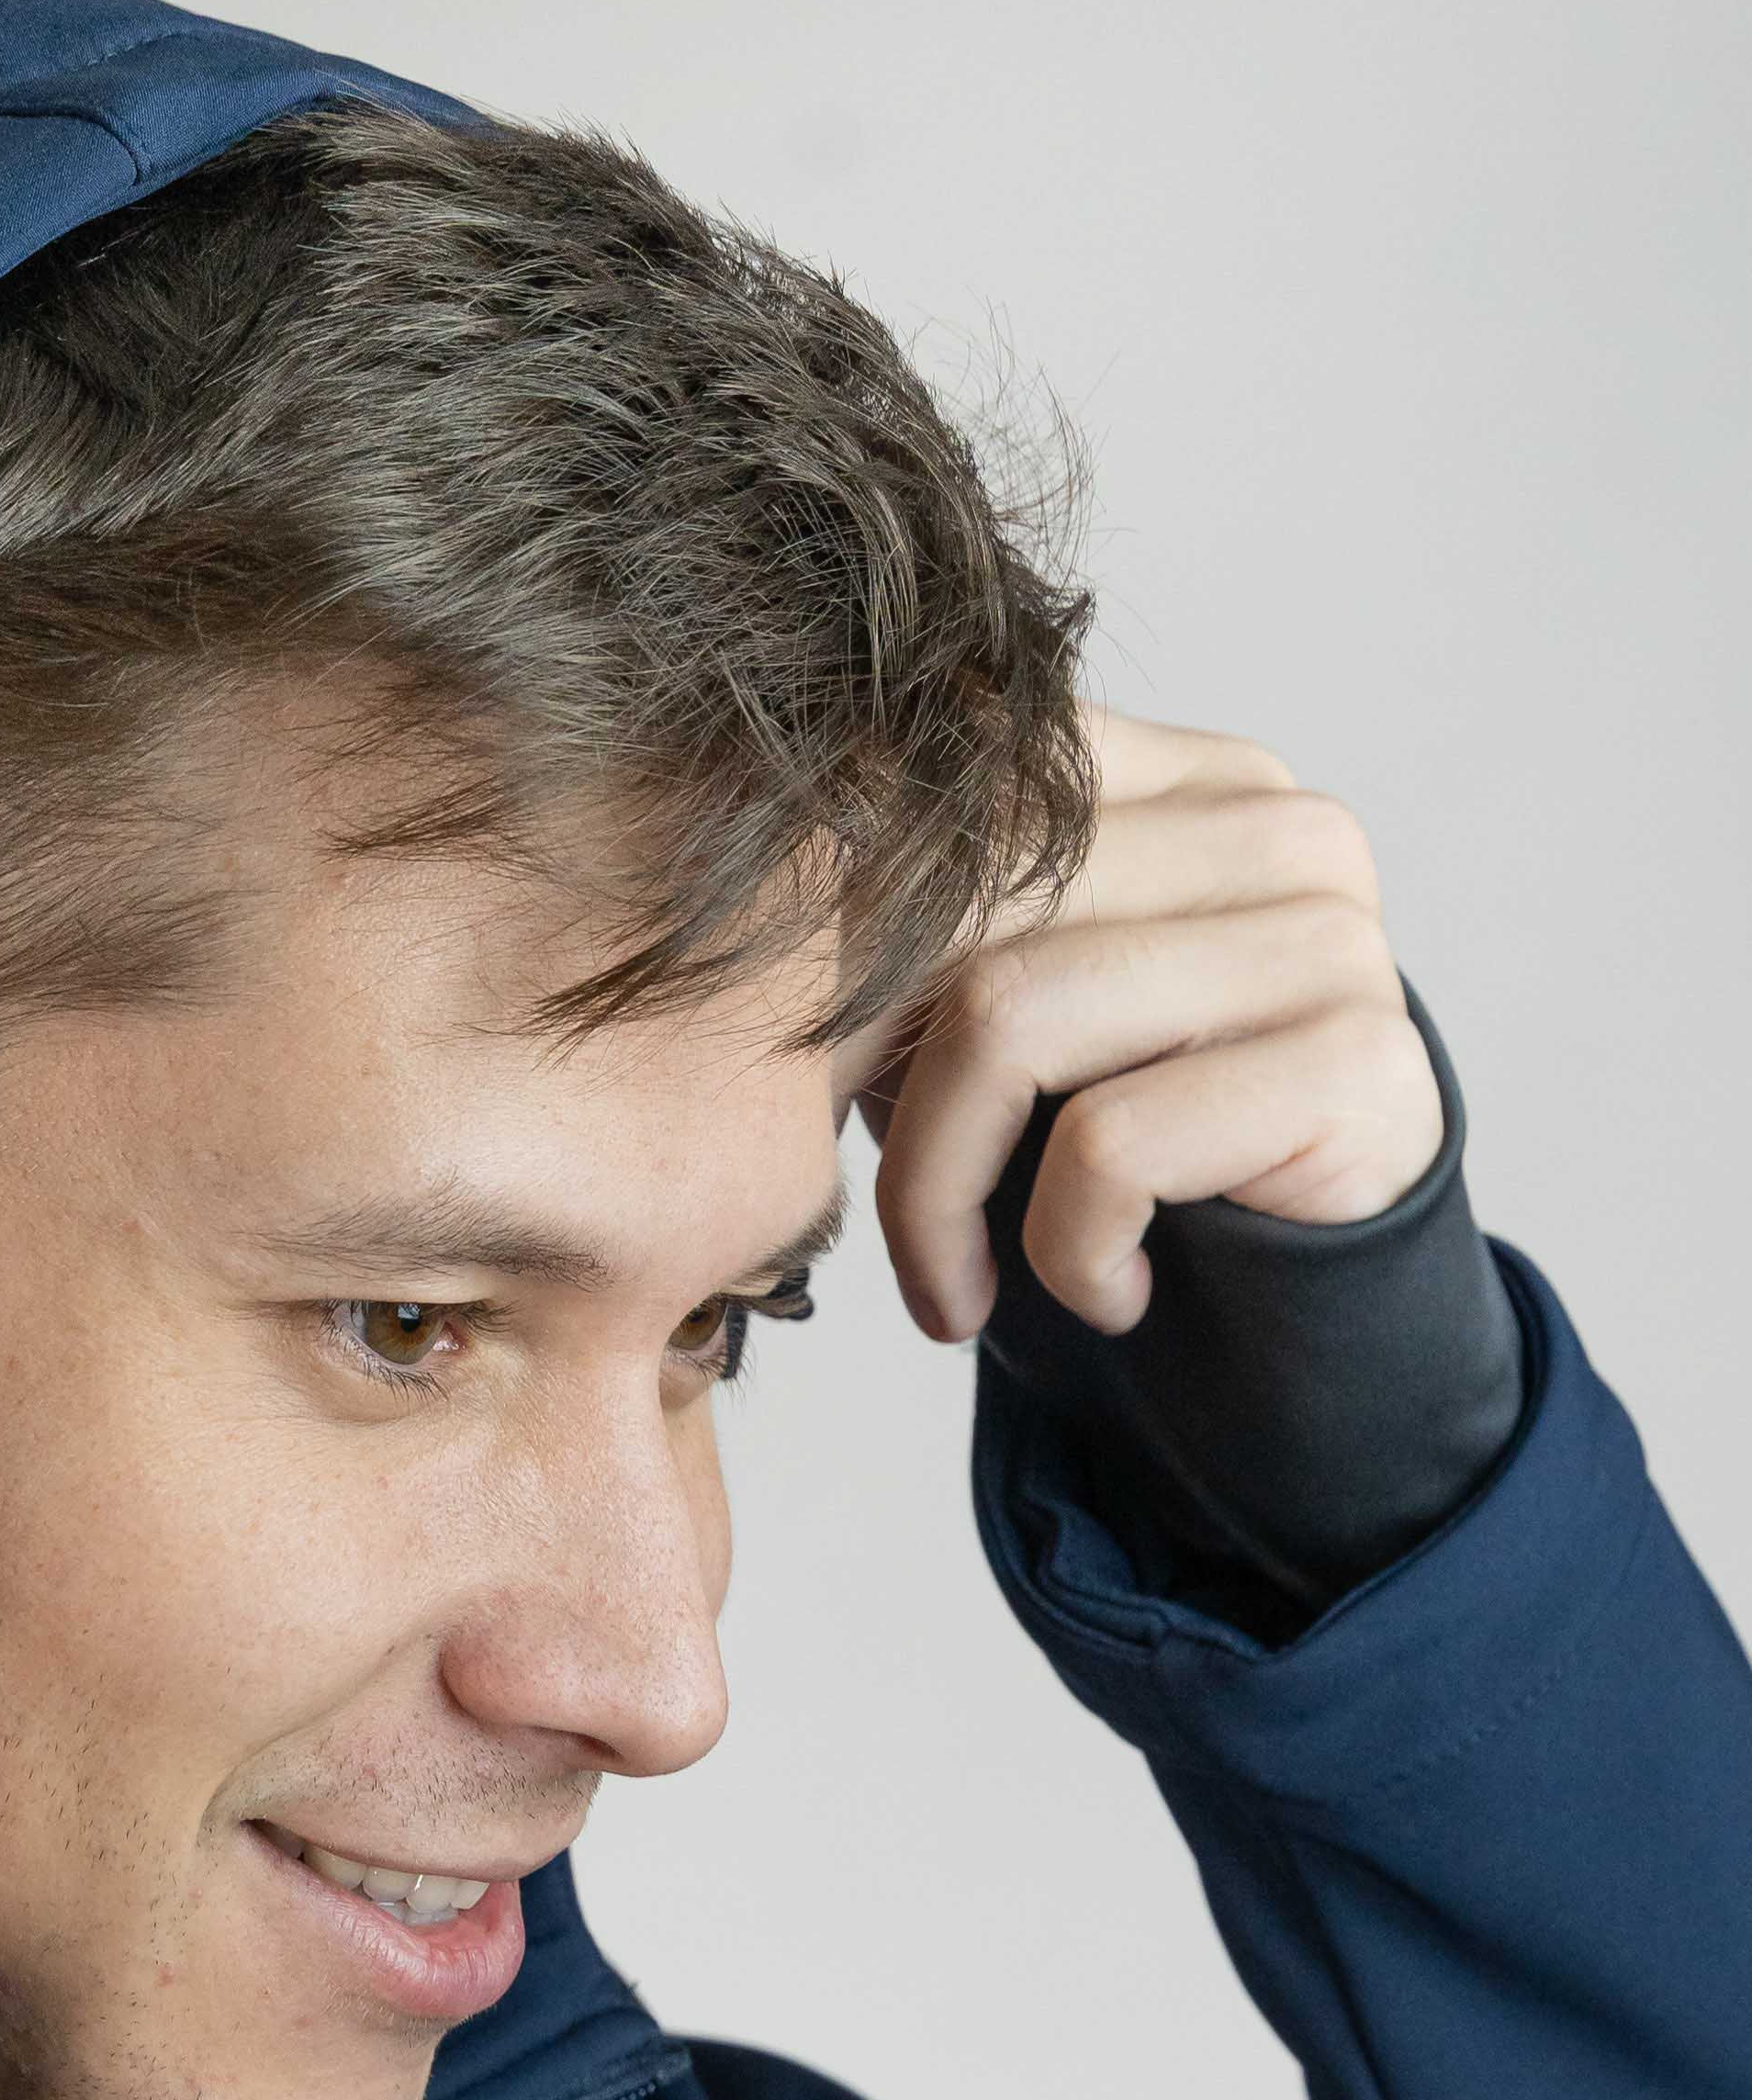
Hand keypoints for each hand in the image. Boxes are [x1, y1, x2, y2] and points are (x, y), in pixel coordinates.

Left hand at [857, 705, 1443, 1343]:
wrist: (1324, 1314)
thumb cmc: (1146, 1167)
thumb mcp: (1015, 1038)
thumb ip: (931, 939)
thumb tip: (744, 918)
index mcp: (1189, 785)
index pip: (958, 809)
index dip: (843, 959)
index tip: (808, 1096)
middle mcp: (1275, 830)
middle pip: (962, 904)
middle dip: (864, 1075)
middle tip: (870, 1214)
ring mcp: (1327, 935)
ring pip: (1008, 1017)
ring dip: (942, 1196)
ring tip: (958, 1289)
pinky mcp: (1355, 1059)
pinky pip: (1112, 1142)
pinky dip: (1068, 1252)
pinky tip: (1110, 1293)